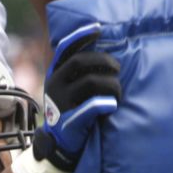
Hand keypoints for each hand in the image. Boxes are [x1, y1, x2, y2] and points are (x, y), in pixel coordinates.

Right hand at [32, 23, 120, 172]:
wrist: (57, 143)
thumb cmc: (70, 110)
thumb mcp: (67, 87)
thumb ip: (78, 71)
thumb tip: (101, 48)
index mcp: (54, 74)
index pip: (65, 48)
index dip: (81, 36)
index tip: (99, 29)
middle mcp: (55, 85)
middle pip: (81, 61)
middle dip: (105, 61)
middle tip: (118, 69)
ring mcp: (61, 102)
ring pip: (92, 82)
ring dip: (112, 85)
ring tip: (118, 93)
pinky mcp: (71, 119)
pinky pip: (90, 107)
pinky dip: (104, 104)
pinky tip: (112, 106)